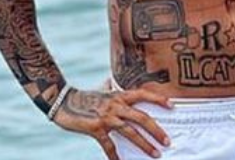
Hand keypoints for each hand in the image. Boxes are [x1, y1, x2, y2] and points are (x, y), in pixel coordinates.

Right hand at [52, 86, 172, 159]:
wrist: (62, 101)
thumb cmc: (83, 97)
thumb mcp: (100, 91)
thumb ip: (109, 88)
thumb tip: (111, 81)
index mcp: (119, 96)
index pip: (143, 94)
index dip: (159, 99)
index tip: (172, 106)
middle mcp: (115, 105)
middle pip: (142, 117)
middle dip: (157, 130)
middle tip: (168, 141)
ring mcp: (106, 117)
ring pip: (130, 132)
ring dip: (145, 144)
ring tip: (155, 153)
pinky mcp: (96, 128)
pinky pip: (109, 145)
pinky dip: (115, 156)